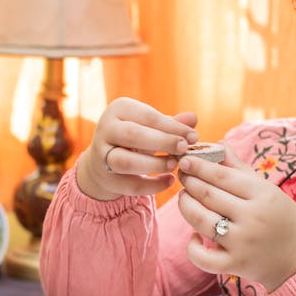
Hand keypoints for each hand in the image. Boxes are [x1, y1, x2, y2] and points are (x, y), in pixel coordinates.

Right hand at [75, 97, 198, 200]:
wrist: (104, 159)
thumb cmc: (135, 137)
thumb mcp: (151, 126)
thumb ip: (171, 123)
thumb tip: (193, 118)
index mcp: (119, 109)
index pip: (148, 116)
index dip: (173, 127)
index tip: (193, 137)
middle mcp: (106, 129)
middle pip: (134, 135)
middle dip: (163, 142)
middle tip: (184, 148)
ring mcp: (102, 155)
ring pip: (126, 161)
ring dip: (155, 164)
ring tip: (174, 165)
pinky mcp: (106, 178)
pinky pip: (130, 184)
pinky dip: (152, 186)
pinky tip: (169, 181)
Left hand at [177, 148, 295, 291]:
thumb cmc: (282, 219)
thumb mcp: (268, 190)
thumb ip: (240, 168)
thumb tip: (218, 144)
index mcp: (263, 194)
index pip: (222, 175)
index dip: (199, 166)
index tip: (185, 160)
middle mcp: (252, 217)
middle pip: (208, 195)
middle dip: (189, 183)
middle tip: (182, 176)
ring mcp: (242, 242)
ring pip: (200, 220)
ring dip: (186, 207)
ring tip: (184, 199)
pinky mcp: (235, 264)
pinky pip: (202, 257)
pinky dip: (192, 246)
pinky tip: (195, 236)